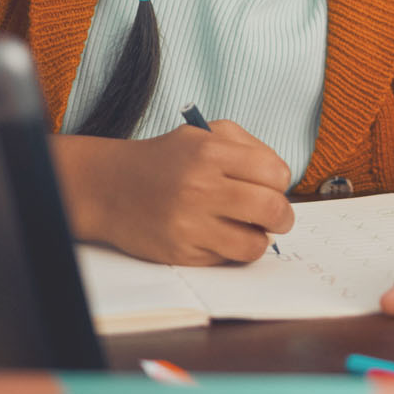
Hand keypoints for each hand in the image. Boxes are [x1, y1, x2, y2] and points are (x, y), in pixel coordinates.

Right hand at [50, 121, 294, 265]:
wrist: (110, 186)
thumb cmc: (167, 159)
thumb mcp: (204, 134)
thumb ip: (248, 147)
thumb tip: (282, 181)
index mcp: (211, 151)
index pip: (276, 173)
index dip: (280, 182)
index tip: (272, 186)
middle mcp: (200, 187)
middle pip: (272, 210)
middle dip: (283, 216)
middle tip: (278, 217)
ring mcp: (189, 223)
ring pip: (255, 244)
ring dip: (262, 239)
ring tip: (253, 230)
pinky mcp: (180, 252)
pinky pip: (227, 259)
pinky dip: (233, 251)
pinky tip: (222, 236)